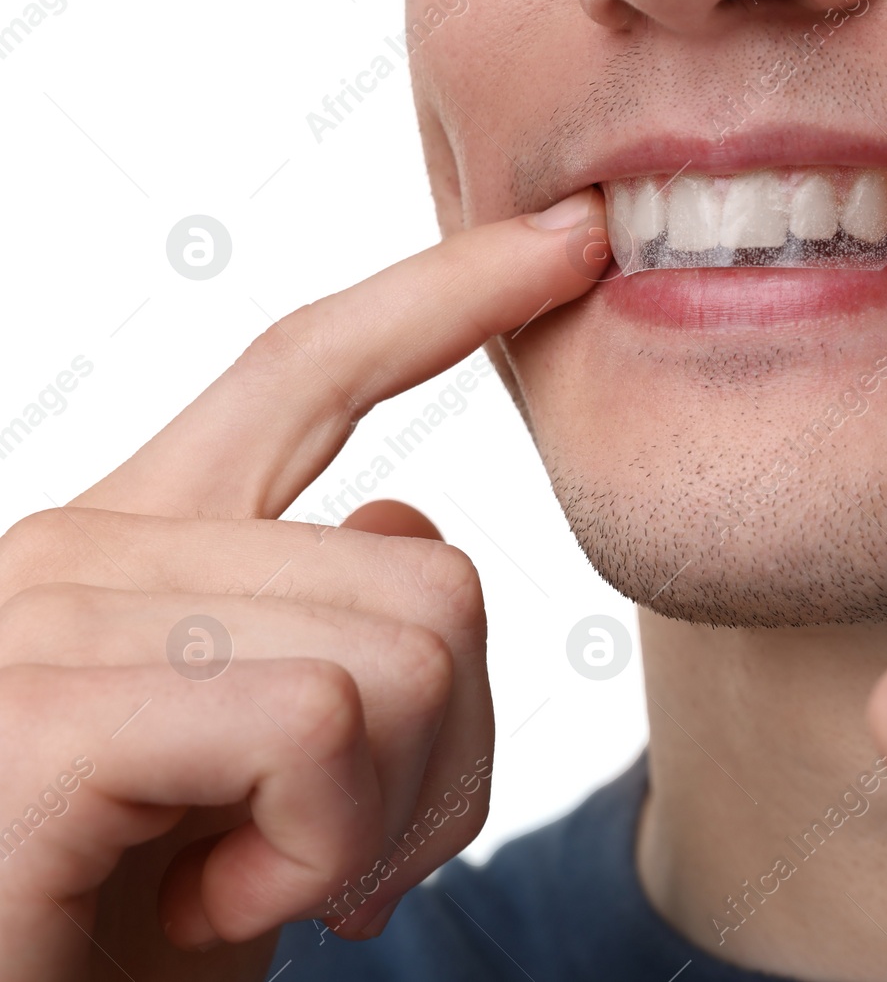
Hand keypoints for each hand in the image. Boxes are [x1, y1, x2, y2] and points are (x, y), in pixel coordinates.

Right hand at [0, 193, 601, 981]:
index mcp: (142, 545)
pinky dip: (323, 847)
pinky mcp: (34, 715)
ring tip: (255, 883)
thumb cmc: (129, 939)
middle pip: (432, 573)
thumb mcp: (265, 783)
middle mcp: (84, 550)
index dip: (449, 294)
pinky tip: (218, 906)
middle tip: (327, 861)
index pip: (310, 369)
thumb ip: (322, 635)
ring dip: (379, 817)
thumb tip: (401, 519)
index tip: (570, 238)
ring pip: (409, 650)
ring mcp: (47, 619)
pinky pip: (322, 721)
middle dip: (440, 756)